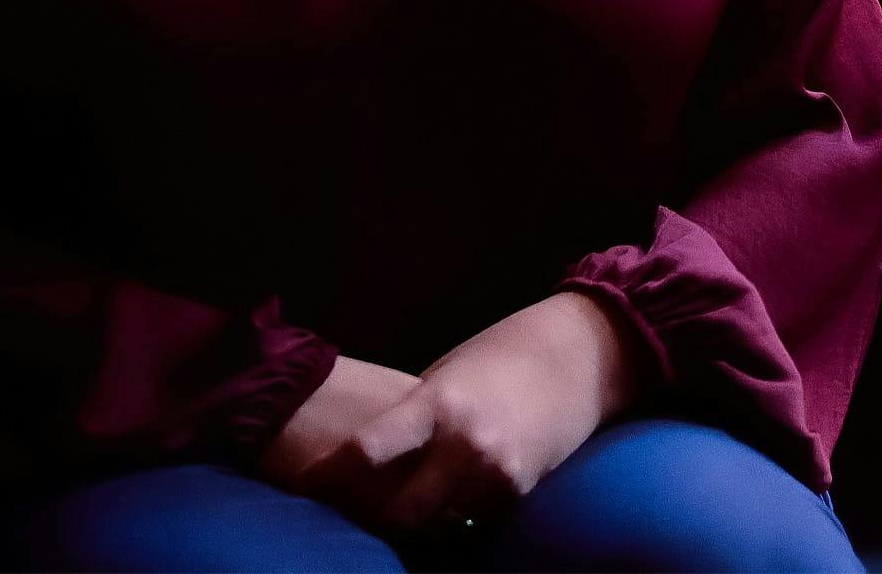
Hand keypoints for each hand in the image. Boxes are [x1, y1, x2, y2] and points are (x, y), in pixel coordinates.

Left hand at [287, 291, 645, 540]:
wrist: (577, 357)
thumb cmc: (500, 355)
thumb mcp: (446, 375)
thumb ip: (414, 418)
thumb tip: (370, 457)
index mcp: (436, 403)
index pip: (367, 451)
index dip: (330, 477)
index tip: (303, 487)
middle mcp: (463, 445)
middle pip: (397, 512)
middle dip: (370, 517)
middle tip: (349, 512)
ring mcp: (494, 475)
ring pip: (433, 527)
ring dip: (411, 524)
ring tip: (390, 512)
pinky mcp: (519, 493)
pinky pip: (470, 522)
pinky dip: (450, 520)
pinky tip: (439, 508)